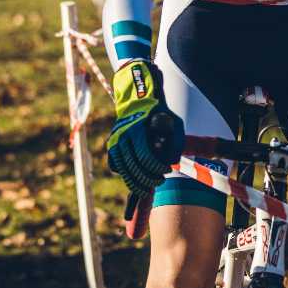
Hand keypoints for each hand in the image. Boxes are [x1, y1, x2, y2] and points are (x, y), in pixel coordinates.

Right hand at [107, 60, 184, 196]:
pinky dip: (123, 173)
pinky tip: (134, 178)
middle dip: (148, 178)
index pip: (146, 156)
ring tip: (146, 189)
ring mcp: (115, 140)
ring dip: (135, 182)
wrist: (138, 98)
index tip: (166, 171)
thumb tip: (172, 162)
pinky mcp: (112, 144)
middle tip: (159, 181)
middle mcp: (123, 136)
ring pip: (123, 169)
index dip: (157, 168)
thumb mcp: (173, 121)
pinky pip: (115, 165)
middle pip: (134, 166)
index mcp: (138, 129)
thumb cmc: (159, 111)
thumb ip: (175, 141)